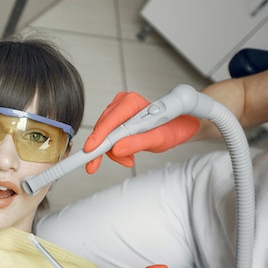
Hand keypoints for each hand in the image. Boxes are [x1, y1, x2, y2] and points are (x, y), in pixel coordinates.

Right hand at [84, 92, 199, 173]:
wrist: (177, 127)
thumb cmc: (171, 128)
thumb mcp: (158, 139)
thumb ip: (137, 143)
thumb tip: (117, 149)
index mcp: (131, 102)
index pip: (109, 122)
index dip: (98, 138)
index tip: (90, 151)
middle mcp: (122, 103)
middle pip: (103, 130)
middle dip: (107, 149)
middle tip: (100, 165)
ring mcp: (118, 111)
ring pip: (104, 135)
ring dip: (112, 151)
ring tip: (128, 159)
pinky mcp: (117, 119)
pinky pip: (108, 136)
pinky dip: (114, 149)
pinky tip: (124, 154)